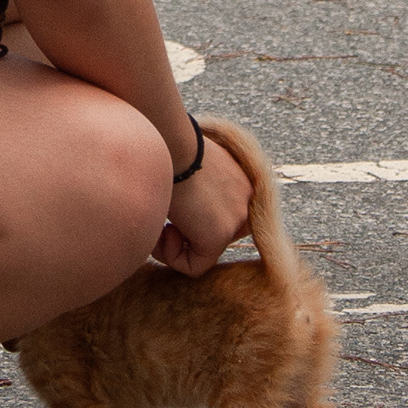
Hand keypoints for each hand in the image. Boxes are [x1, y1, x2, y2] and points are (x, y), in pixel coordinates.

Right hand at [152, 134, 251, 275]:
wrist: (171, 140)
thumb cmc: (171, 144)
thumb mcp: (192, 164)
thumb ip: (199, 187)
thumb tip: (183, 204)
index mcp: (243, 183)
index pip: (220, 217)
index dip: (192, 220)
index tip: (174, 203)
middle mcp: (248, 202)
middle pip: (213, 236)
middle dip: (186, 234)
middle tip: (165, 218)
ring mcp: (236, 220)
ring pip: (203, 254)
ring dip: (175, 244)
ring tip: (160, 223)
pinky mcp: (218, 236)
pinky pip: (194, 267)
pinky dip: (170, 256)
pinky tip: (159, 231)